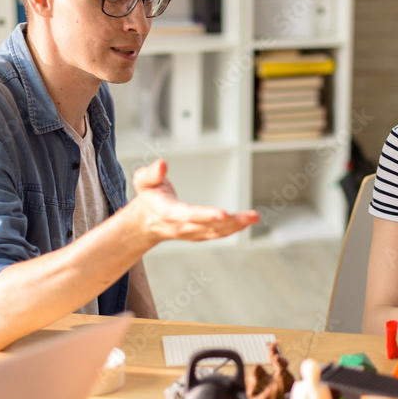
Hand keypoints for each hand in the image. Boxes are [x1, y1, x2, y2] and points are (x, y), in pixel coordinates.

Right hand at [129, 159, 259, 243]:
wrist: (146, 222)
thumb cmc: (148, 196)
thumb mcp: (142, 181)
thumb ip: (151, 174)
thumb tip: (162, 164)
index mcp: (166, 212)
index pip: (186, 214)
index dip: (204, 215)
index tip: (222, 213)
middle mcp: (180, 226)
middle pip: (207, 226)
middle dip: (230, 222)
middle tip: (252, 216)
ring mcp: (191, 233)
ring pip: (216, 231)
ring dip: (237, 226)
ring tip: (254, 217)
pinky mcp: (199, 234)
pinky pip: (217, 233)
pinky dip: (233, 229)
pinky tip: (247, 222)